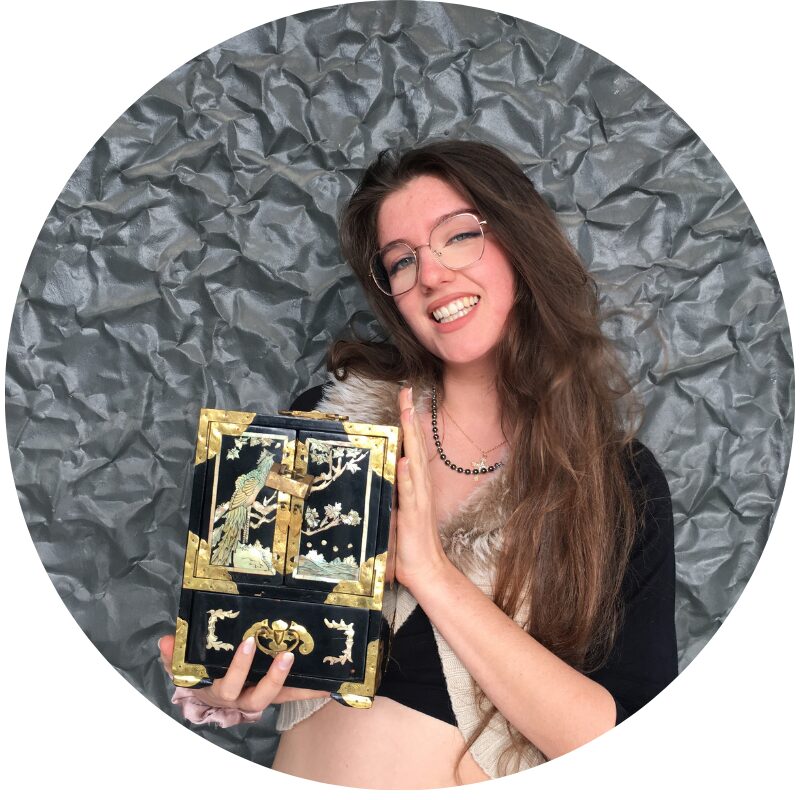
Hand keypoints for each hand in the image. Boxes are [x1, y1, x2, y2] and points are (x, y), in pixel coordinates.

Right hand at [158, 635, 328, 712]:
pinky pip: (294, 695)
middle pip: (259, 695)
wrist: (206, 694)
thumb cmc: (198, 674)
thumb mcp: (182, 666)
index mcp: (221, 691)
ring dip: (297, 684)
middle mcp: (242, 698)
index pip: (229, 684)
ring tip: (315, 670)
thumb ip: (172, 655)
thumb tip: (166, 640)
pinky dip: (311, 691)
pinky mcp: (276, 694)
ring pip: (280, 697)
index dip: (239, 667)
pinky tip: (329, 684)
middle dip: (273, 677)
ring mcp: (260, 696)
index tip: (249, 643)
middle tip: (285, 654)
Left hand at [395, 386, 448, 589]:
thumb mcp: (391, 512)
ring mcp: (418, 499)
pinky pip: (409, 493)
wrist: (425, 569)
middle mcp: (418, 487)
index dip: (408, 422)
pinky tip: (406, 460)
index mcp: (413, 484)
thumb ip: (387, 492)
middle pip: (415, 445)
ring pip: (415, 461)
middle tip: (407, 392)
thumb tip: (376, 475)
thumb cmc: (406, 543)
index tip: (405, 398)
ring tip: (407, 414)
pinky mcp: (413, 515)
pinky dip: (408, 476)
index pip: (411, 446)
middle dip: (411, 418)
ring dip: (412, 438)